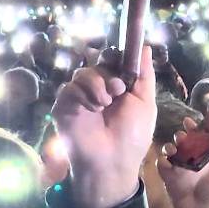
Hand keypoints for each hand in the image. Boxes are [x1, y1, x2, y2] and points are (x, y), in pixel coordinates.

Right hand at [52, 46, 155, 207]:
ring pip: (82, 73)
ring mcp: (79, 98)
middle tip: (117, 90)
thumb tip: (145, 46)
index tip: (122, 62)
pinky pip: (69, 87)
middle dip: (108, 74)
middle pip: (96, 64)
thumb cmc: (132, 136)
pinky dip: (83, 94)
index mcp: (116, 88)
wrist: (111, 161)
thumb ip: (144, 75)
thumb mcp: (145, 103)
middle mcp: (97, 90)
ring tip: (105, 104)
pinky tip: (93, 109)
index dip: (116, 58)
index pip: (111, 61)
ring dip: (97, 84)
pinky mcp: (63, 107)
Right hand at [158, 118, 208, 207]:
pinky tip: (169, 162)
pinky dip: (164, 160)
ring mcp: (176, 166)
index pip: (197, 137)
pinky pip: (161, 162)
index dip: (194, 128)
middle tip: (183, 136)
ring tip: (175, 149)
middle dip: (181, 135)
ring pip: (169, 148)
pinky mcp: (166, 174)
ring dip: (170, 145)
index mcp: (202, 156)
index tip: (190, 122)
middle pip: (182, 140)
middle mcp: (188, 158)